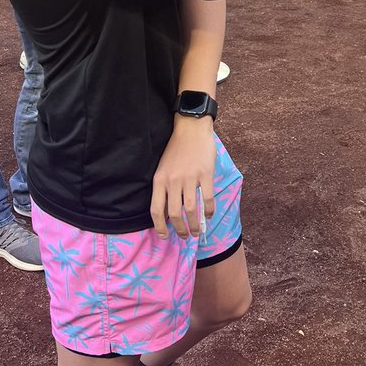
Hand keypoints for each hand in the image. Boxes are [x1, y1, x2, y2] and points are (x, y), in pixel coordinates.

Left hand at [150, 117, 215, 239]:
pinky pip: (207, 198)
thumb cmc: (176, 149)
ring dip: (194, 225)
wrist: (191, 129)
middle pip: (174, 214)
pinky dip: (208, 211)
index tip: (165, 236)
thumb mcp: (162, 168)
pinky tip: (208, 215)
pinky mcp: (204, 174)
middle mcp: (173, 181)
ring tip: (197, 231)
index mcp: (159, 180)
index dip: (159, 227)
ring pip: (190, 210)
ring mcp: (189, 178)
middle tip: (186, 236)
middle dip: (180, 229)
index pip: (156, 210)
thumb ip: (163, 188)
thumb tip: (166, 212)